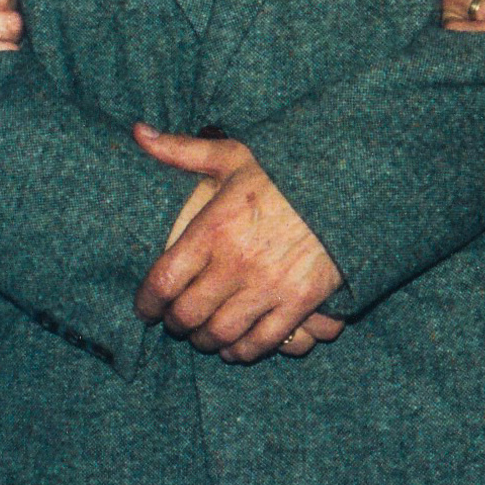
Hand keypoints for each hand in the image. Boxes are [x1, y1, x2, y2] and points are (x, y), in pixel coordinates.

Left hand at [131, 125, 343, 364]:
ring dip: (205, 340)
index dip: (146, 302)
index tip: (144, 308)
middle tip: (173, 321)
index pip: (164, 280)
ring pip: (221, 334)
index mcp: (214, 228)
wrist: (346, 183)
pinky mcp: (299, 302)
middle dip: (174, 323)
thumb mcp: (231, 155)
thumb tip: (138, 132)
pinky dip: (243, 351)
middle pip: (187, 314)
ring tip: (201, 335)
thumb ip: (181, 151)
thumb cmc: (283, 170)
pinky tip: (235, 347)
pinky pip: (263, 342)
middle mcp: (236, 262)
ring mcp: (268, 286)